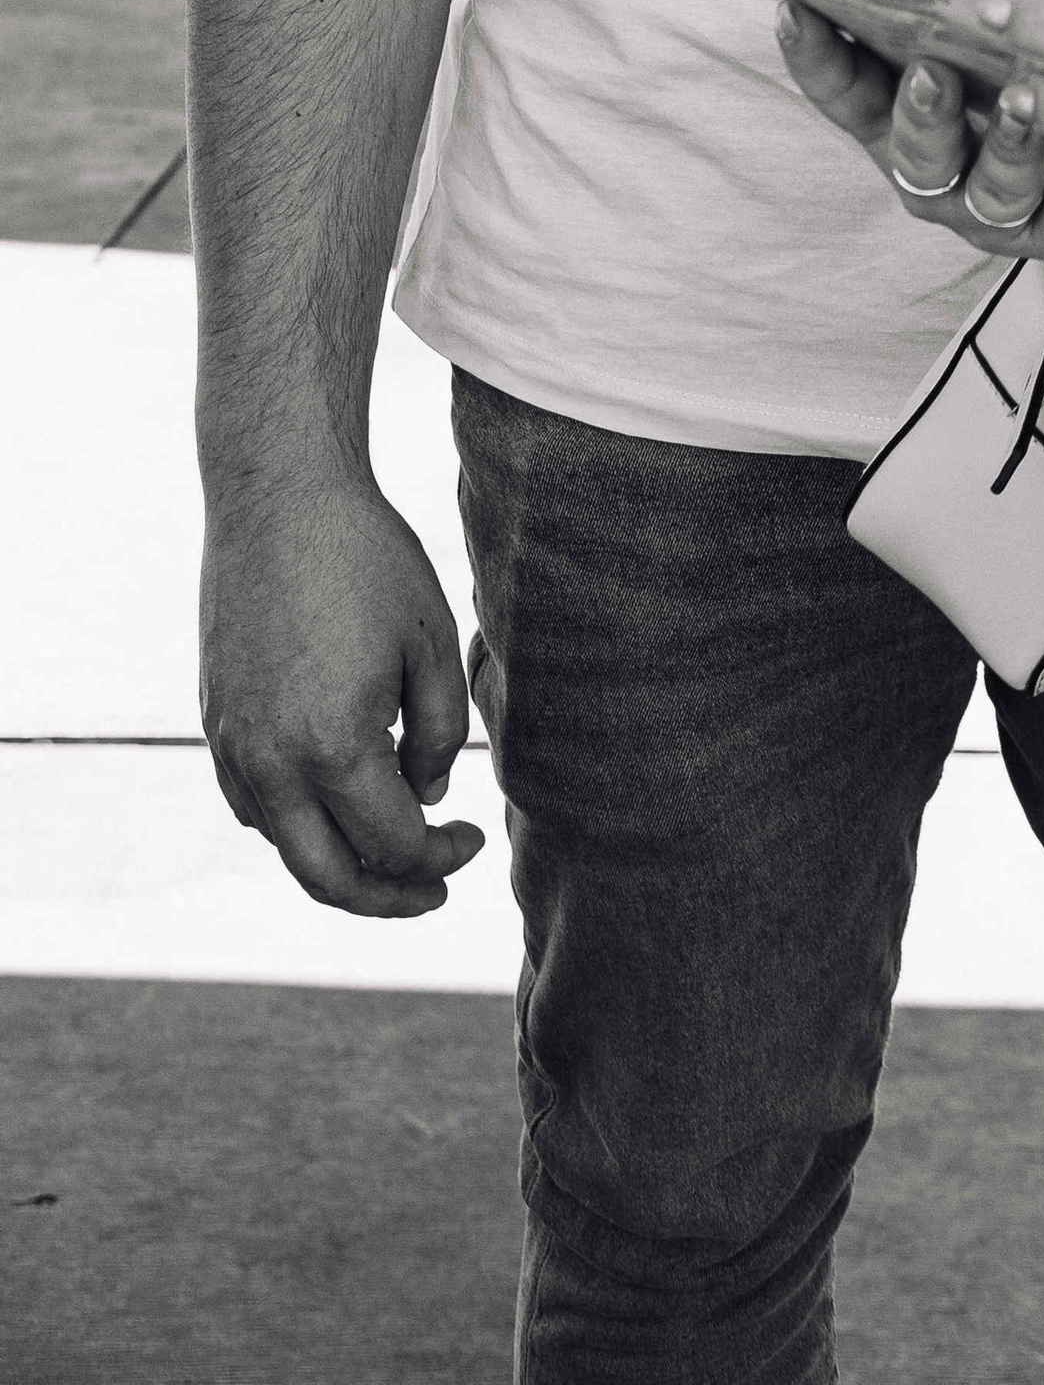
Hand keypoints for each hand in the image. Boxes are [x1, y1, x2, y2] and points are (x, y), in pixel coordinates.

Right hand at [199, 466, 483, 917]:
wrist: (279, 499)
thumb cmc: (368, 561)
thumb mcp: (432, 642)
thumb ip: (438, 733)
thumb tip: (424, 796)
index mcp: (333, 747)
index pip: (392, 846)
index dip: (442, 858)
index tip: (474, 838)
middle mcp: (271, 763)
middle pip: (327, 877)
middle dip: (388, 898)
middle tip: (435, 891)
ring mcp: (233, 746)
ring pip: (284, 847)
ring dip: (340, 863)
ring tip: (392, 849)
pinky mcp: (215, 722)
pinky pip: (253, 805)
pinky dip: (296, 825)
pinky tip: (336, 802)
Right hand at [776, 0, 1043, 260]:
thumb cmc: (1026, 71)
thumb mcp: (984, 29)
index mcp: (903, 117)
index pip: (847, 93)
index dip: (816, 57)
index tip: (795, 8)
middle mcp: (941, 170)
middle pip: (916, 155)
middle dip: (922, 115)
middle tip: (931, 73)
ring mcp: (998, 208)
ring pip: (991, 192)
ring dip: (1004, 149)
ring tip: (1022, 105)